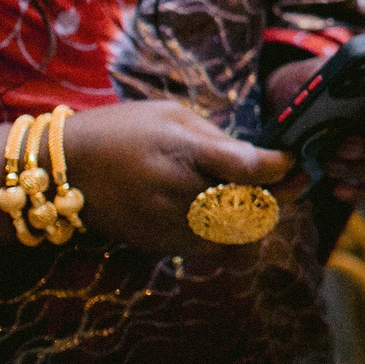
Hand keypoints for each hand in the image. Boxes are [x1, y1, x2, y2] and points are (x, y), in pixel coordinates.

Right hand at [61, 99, 295, 253]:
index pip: (248, 167)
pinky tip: (236, 214)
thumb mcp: (170, 116)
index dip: (281, 166)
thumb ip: (216, 138)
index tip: (295, 159)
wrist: (64, 171)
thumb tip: (257, 157)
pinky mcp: (162, 245)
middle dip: (283, 194)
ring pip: (238, 234)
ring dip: (260, 217)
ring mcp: (170, 224)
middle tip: (300, 180)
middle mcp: (179, 192)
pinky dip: (233, 234)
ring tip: (270, 196)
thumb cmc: (122, 131)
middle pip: (251, 206)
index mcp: (182, 151)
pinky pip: (213, 247)